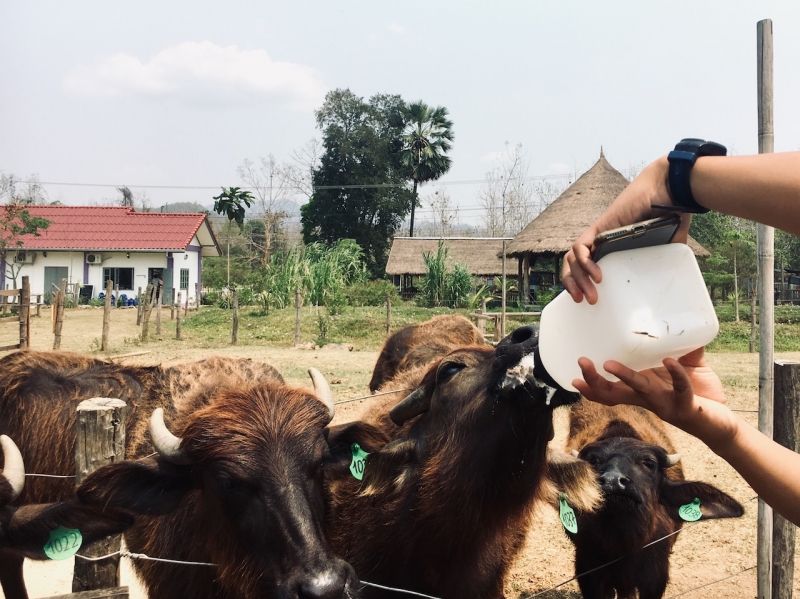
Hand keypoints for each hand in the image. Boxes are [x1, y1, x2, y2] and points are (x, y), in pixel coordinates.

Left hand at [561, 156, 690, 303]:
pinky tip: (596, 275)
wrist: (669, 191)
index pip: (585, 267)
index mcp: (611, 248)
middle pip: (573, 265)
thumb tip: (673, 279)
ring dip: (577, 279)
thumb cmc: (670, 214)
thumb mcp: (666, 245)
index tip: (587, 300)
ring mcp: (598, 234)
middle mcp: (601, 242)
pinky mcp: (600, 227)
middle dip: (574, 286)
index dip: (581, 283)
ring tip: (590, 295)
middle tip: (583, 301)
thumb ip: (664, 260)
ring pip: (573, 258)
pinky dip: (584, 262)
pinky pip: (580, 247)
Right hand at [572, 348, 737, 451]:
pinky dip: (675, 375)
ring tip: (610, 364)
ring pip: (639, 392)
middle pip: (613, 395)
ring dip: (624, 378)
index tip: (573, 377)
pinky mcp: (686, 407)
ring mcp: (665, 404)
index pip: (611, 392)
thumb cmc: (700, 395)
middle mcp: (648, 400)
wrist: (722, 423)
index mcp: (643, 391)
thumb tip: (678, 322)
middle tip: (581, 362)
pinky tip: (669, 362)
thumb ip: (682, 347)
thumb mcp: (687, 367)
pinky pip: (680, 389)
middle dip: (595, 381)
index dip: (592, 387)